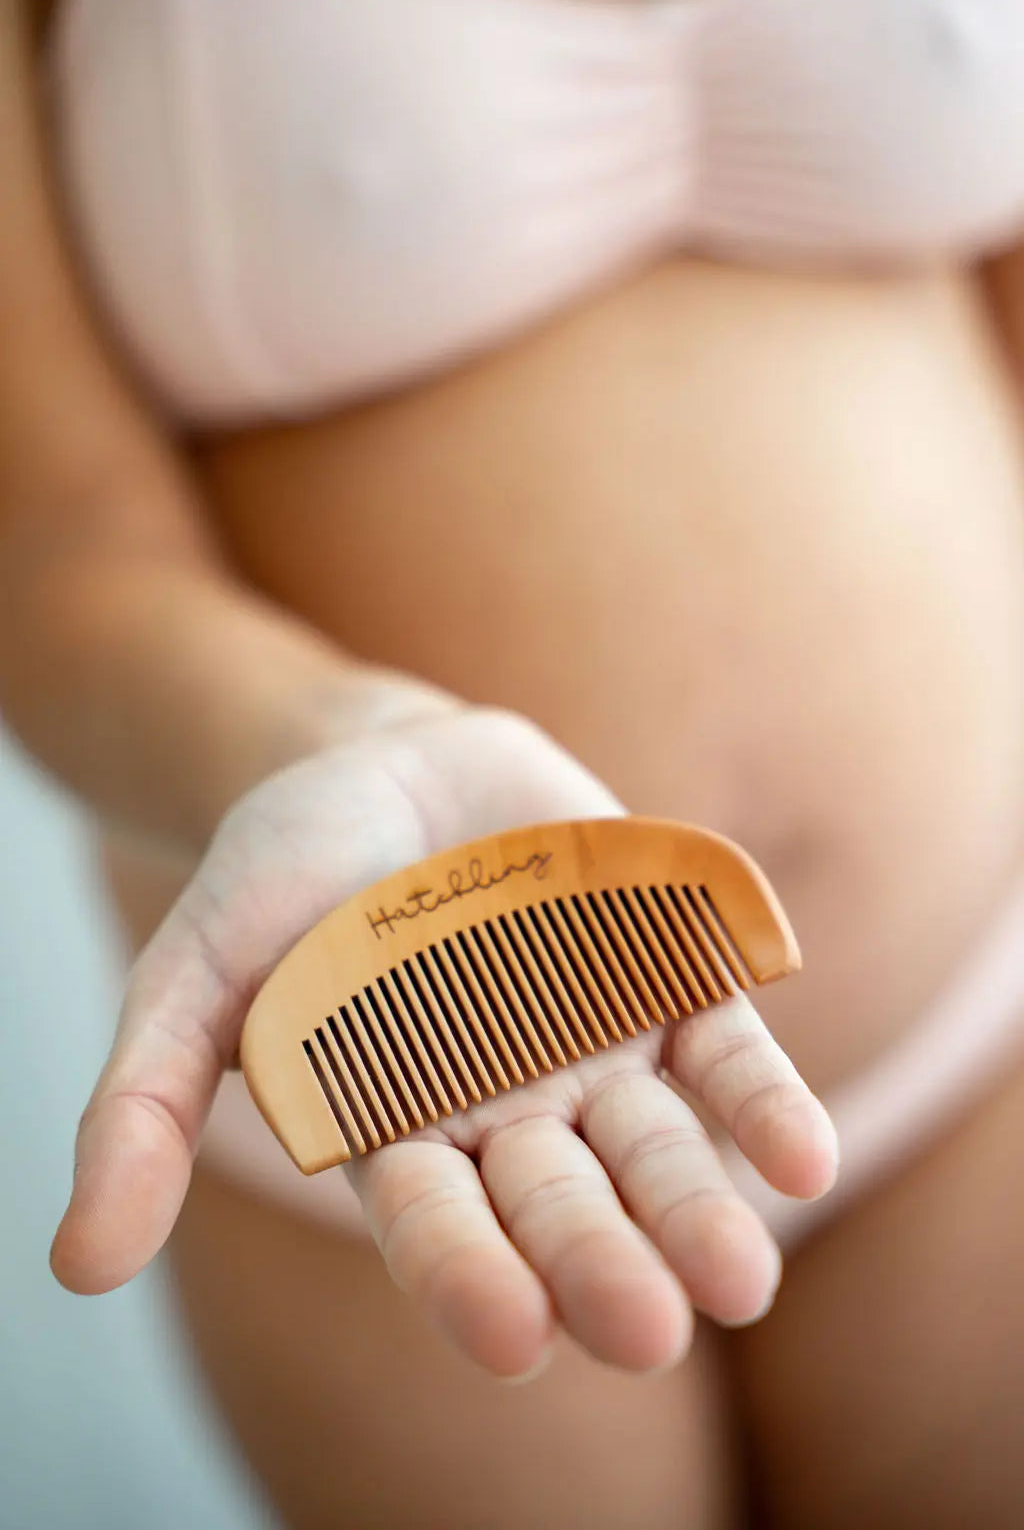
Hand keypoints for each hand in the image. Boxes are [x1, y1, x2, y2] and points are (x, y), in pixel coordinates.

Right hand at [51, 695, 836, 1378]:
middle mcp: (507, 1116)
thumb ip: (141, 1103)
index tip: (510, 1336)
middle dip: (602, 1265)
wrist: (381, 763)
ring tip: (744, 1277)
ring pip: (655, 1149)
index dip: (467, 1278)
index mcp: (399, 1136)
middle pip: (563, 1206)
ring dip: (700, 1210)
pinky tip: (800, 1156)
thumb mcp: (195, 972)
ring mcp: (592, 1050)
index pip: (436, 1229)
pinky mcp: (662, 979)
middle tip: (646, 1330)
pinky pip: (723, 1050)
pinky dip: (761, 1100)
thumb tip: (76, 1266)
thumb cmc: (279, 876)